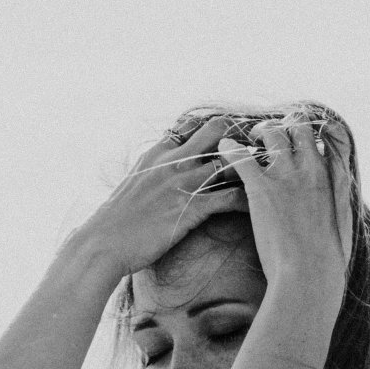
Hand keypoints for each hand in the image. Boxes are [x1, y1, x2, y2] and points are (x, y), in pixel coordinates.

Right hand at [74, 116, 252, 280]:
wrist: (102, 243)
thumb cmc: (114, 223)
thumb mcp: (132, 186)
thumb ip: (150, 174)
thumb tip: (158, 177)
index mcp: (156, 152)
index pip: (191, 125)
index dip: (212, 130)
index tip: (229, 139)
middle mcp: (171, 160)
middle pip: (215, 130)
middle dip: (237, 138)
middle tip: (254, 152)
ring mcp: (181, 182)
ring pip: (228, 160)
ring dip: (249, 167)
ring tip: (267, 176)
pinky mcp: (190, 208)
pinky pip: (228, 197)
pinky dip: (246, 200)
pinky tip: (257, 206)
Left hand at [217, 118, 352, 302]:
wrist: (309, 275)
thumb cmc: (326, 260)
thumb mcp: (342, 224)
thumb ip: (337, 203)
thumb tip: (331, 203)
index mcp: (332, 176)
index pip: (324, 137)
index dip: (309, 136)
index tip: (298, 142)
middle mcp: (311, 168)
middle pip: (297, 126)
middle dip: (283, 126)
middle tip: (268, 137)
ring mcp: (286, 175)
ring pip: (270, 134)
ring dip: (258, 133)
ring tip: (247, 139)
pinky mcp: (261, 187)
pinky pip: (241, 156)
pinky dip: (231, 149)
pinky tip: (224, 147)